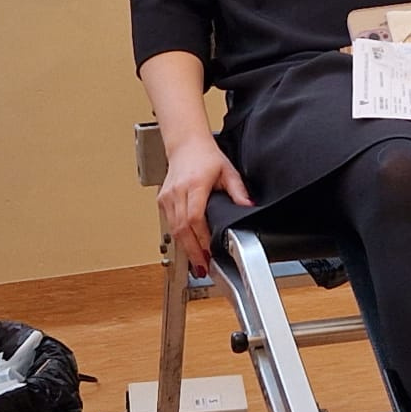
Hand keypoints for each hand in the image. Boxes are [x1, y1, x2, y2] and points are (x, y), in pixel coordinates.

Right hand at [157, 141, 252, 276]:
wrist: (185, 144)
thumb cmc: (205, 156)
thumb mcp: (228, 171)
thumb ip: (239, 191)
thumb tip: (248, 207)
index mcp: (194, 184)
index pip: (194, 218)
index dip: (201, 238)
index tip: (209, 252)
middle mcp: (178, 192)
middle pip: (182, 229)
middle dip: (193, 251)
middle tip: (203, 268)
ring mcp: (167, 197)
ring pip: (174, 230)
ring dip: (185, 248)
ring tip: (198, 263)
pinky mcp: (162, 200)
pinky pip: (169, 224)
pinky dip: (179, 238)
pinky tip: (189, 247)